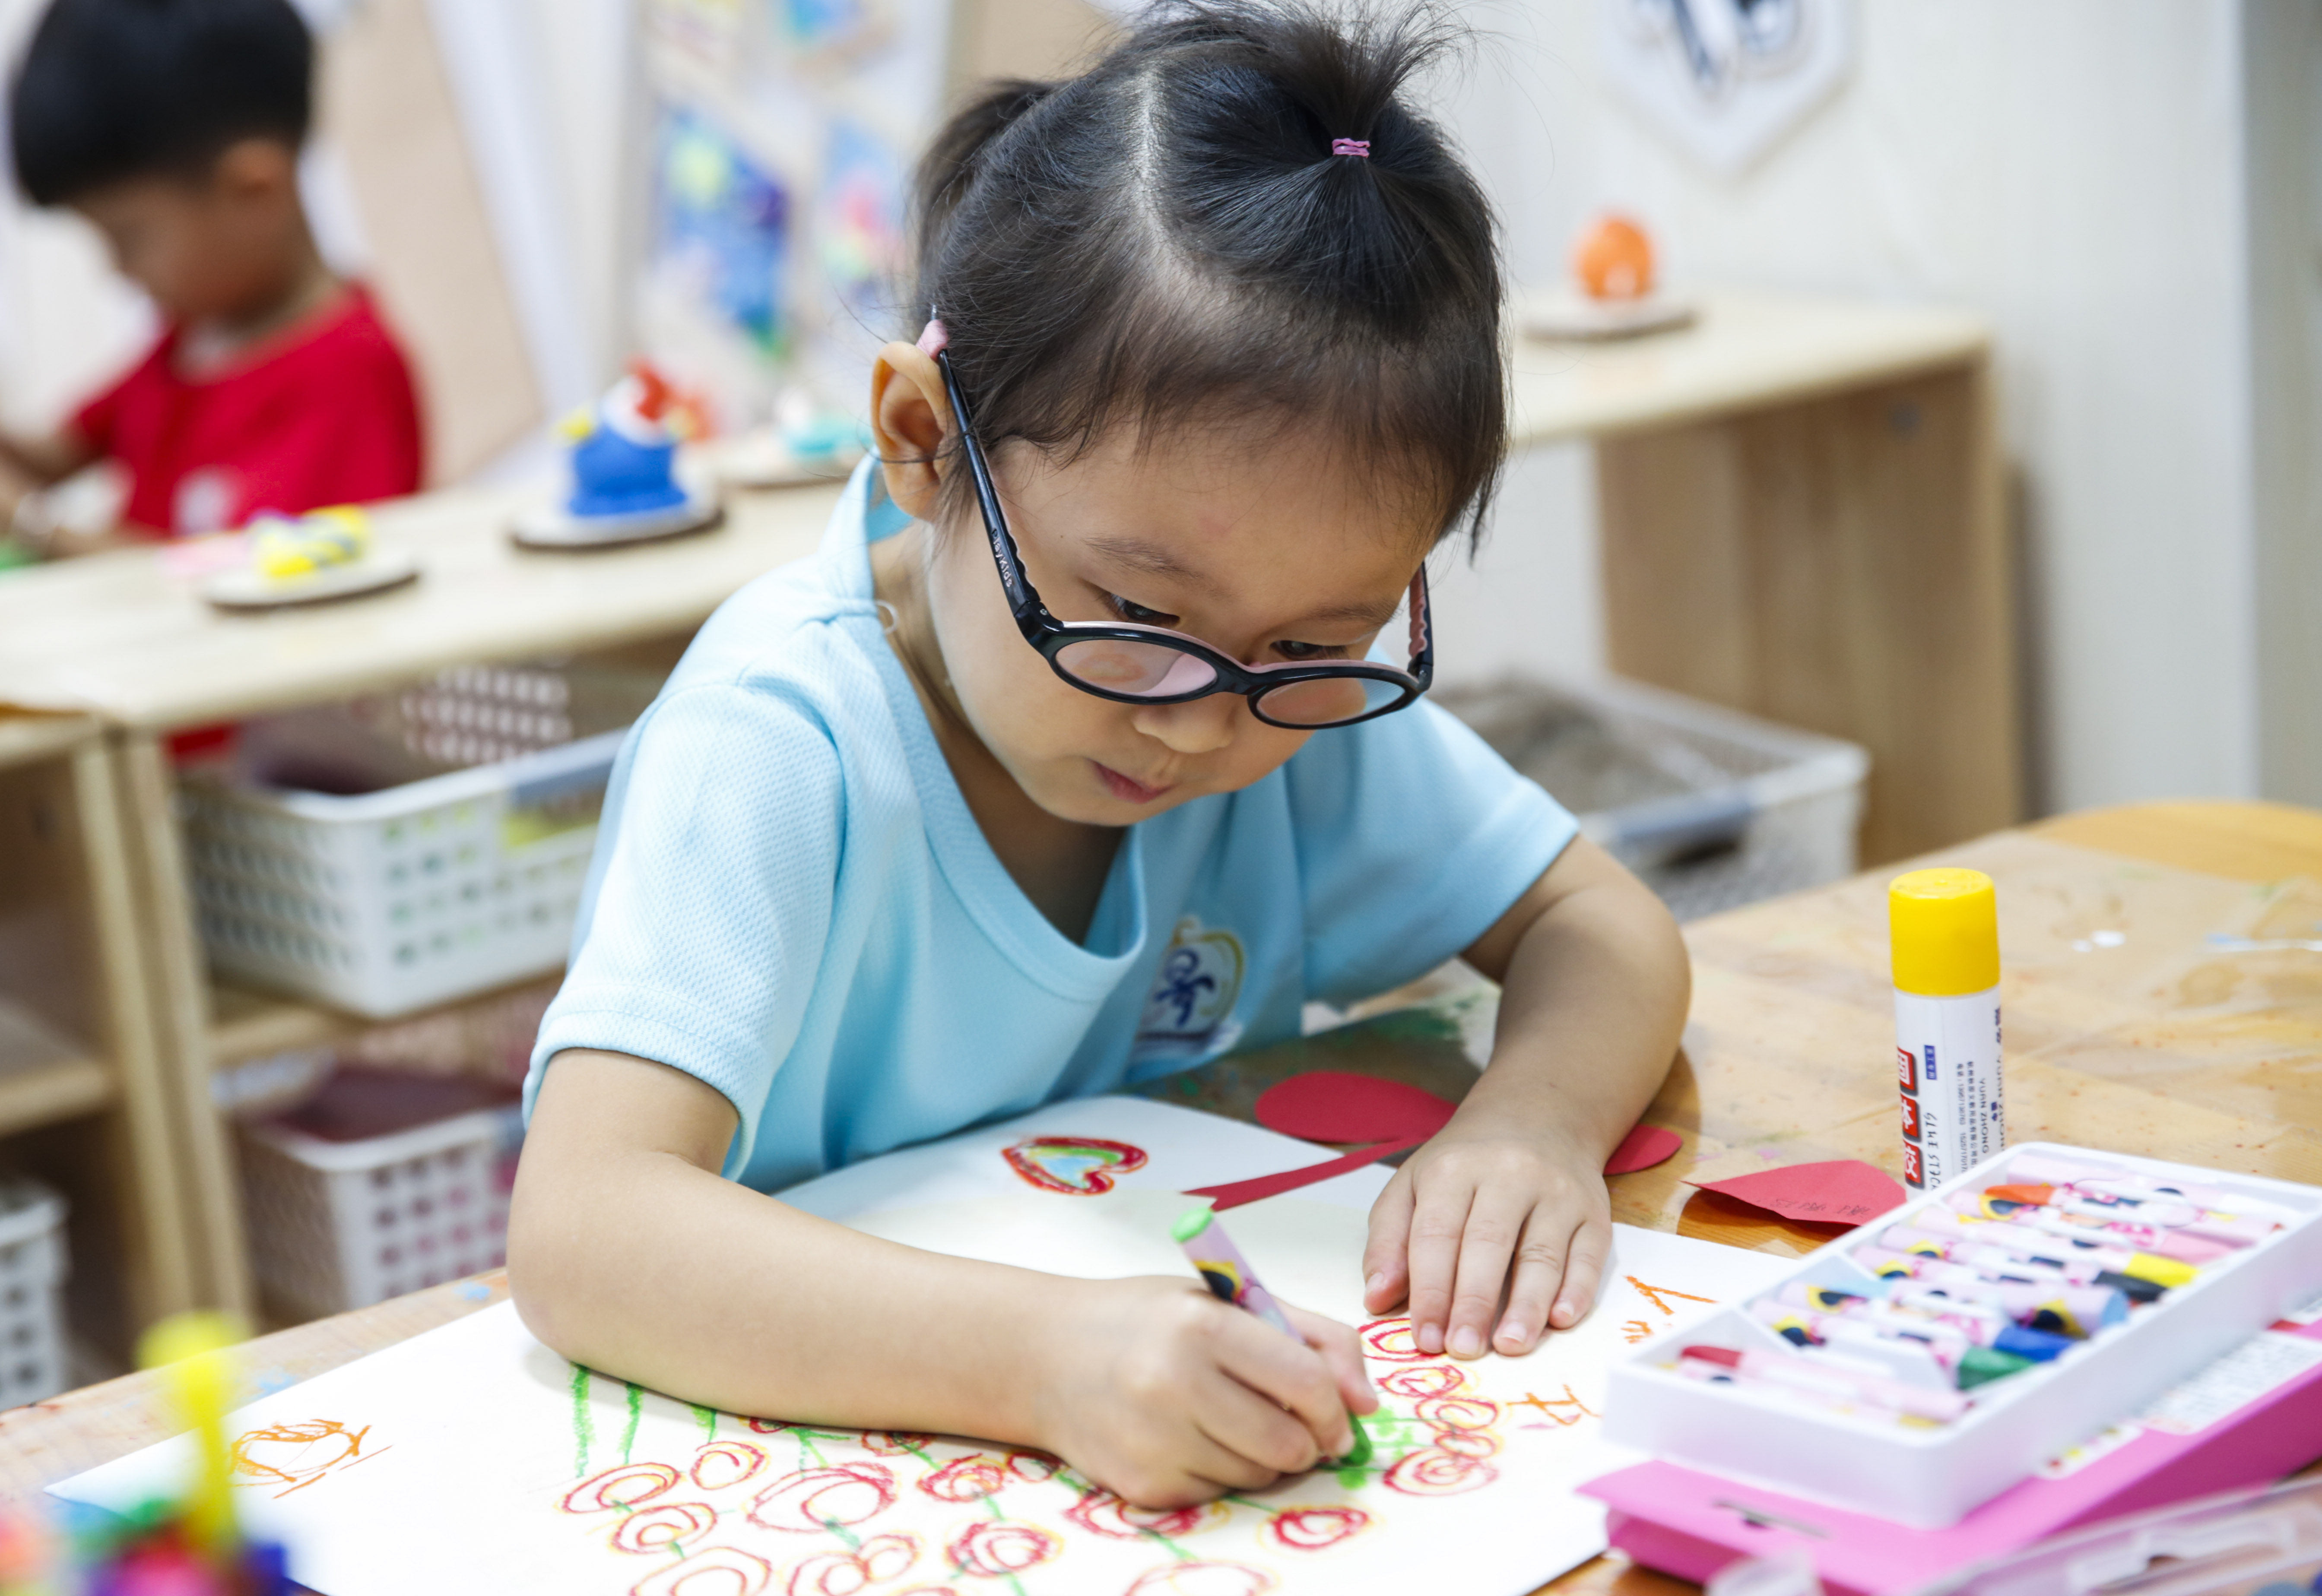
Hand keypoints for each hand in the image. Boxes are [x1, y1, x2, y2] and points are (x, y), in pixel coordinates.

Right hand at [1025, 1276, 1376, 1507]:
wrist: (1044, 1354)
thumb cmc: (1149, 1321)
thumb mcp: (1228, 1302)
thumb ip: (1311, 1337)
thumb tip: (1366, 1404)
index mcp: (1203, 1327)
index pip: (1306, 1384)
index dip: (1335, 1407)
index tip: (1336, 1413)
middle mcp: (1174, 1384)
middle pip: (1290, 1445)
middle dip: (1305, 1440)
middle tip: (1289, 1422)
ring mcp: (1154, 1441)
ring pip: (1258, 1477)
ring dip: (1263, 1457)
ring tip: (1228, 1419)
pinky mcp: (1143, 1485)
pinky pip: (1219, 1494)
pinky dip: (1221, 1472)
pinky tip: (1189, 1437)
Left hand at [1360, 1115, 1612, 1358]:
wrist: (1536, 1116)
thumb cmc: (1465, 1165)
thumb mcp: (1412, 1185)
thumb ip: (1389, 1241)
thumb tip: (1377, 1299)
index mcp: (1453, 1169)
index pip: (1437, 1235)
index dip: (1429, 1290)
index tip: (1424, 1337)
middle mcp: (1508, 1175)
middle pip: (1488, 1244)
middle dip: (1473, 1302)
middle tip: (1462, 1350)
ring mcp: (1556, 1192)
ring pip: (1542, 1254)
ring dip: (1526, 1305)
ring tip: (1510, 1346)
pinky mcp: (1593, 1211)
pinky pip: (1589, 1255)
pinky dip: (1577, 1290)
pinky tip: (1561, 1320)